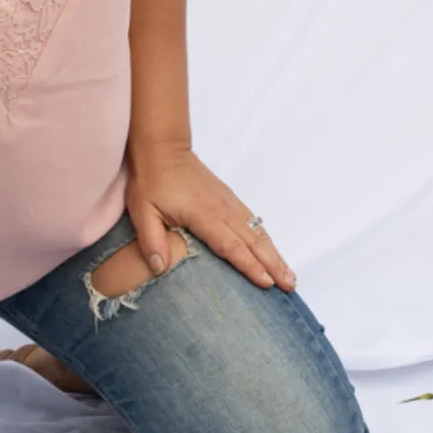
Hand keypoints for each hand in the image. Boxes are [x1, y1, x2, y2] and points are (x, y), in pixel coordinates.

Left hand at [126, 144, 296, 291]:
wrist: (162, 147)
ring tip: (289, 275)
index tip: (268, 282)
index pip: (230, 244)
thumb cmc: (151, 180)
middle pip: (252, 240)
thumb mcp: (142, 211)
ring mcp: (227, 201)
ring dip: (274, 252)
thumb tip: (159, 269)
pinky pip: (252, 220)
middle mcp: (221, 208)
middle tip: (290, 285)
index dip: (249, 265)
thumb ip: (151, 241)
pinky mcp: (227, 197)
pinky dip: (265, 238)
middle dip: (273, 263)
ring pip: (256, 230)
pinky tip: (272, 250)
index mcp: (202, 214)